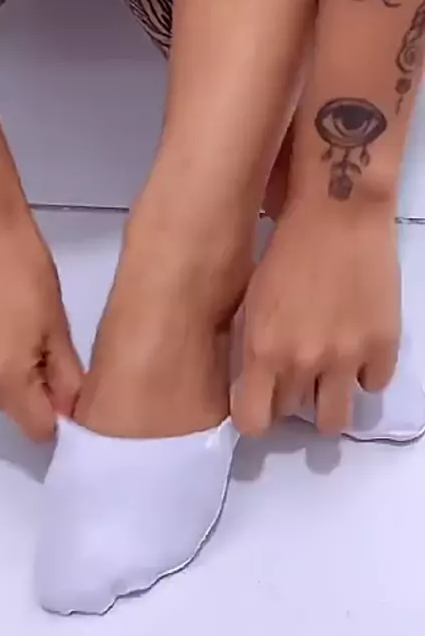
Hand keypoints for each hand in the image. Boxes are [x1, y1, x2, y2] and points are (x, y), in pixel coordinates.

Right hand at [0, 209, 81, 440]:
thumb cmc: (22, 265)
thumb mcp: (55, 320)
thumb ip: (65, 372)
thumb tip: (73, 407)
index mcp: (1, 378)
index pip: (36, 428)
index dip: (60, 418)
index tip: (74, 397)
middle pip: (11, 406)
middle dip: (35, 390)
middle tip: (54, 350)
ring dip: (11, 367)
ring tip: (24, 323)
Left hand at [232, 201, 400, 434]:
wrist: (338, 213)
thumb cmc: (285, 249)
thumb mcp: (251, 299)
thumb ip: (252, 347)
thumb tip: (253, 383)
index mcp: (263, 351)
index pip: (252, 422)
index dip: (253, 417)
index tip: (257, 404)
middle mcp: (304, 363)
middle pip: (292, 416)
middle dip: (289, 399)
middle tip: (293, 375)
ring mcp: (348, 358)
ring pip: (335, 419)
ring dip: (327, 401)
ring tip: (326, 377)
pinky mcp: (384, 346)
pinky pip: (373, 385)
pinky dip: (364, 373)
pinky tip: (357, 348)